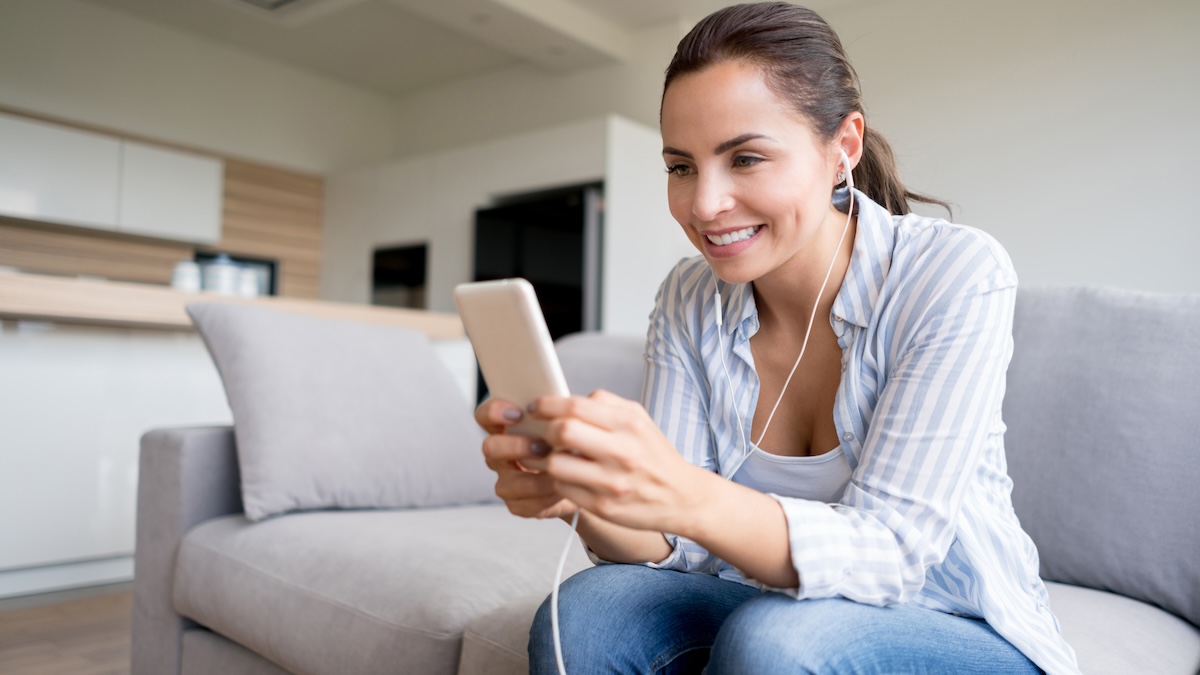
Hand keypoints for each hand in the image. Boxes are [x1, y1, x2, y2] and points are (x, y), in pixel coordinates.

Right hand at [474, 399, 577, 520]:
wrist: (583, 479)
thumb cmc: (572, 444)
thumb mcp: (573, 422)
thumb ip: (572, 410)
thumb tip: (588, 400)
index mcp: (507, 427)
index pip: (486, 415)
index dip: (494, 412)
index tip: (517, 413)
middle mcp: (501, 454)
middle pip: (490, 447)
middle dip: (516, 446)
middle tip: (543, 446)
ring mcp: (506, 480)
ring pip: (507, 482)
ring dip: (536, 477)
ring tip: (560, 471)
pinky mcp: (517, 504)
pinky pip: (524, 504)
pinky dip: (546, 498)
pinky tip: (562, 489)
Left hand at [529, 390, 705, 533]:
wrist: (682, 497)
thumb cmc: (654, 455)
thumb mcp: (639, 420)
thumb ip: (605, 405)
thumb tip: (565, 401)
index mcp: (628, 424)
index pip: (574, 406)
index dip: (547, 405)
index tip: (536, 408)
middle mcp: (621, 452)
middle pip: (562, 431)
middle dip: (545, 431)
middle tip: (545, 434)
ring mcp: (611, 482)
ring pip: (556, 464)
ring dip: (548, 459)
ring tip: (555, 456)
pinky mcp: (603, 505)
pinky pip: (563, 488)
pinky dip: (559, 480)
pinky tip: (568, 476)